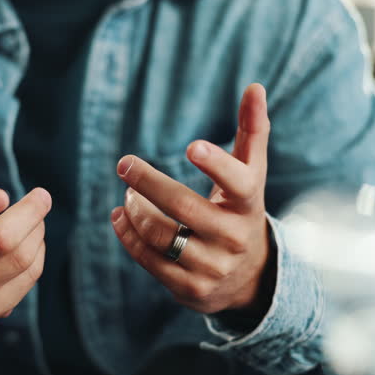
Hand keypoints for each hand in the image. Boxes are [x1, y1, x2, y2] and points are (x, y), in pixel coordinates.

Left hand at [110, 84, 273, 314]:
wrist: (250, 278)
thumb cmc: (242, 210)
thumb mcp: (251, 176)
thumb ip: (252, 132)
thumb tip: (255, 86)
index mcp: (249, 204)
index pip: (238, 183)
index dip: (216, 165)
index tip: (190, 146)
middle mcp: (233, 237)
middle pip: (184, 207)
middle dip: (148, 183)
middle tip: (124, 164)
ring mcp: (212, 266)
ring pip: (161, 235)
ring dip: (135, 211)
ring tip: (127, 195)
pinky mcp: (189, 288)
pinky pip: (149, 260)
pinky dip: (128, 236)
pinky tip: (119, 218)